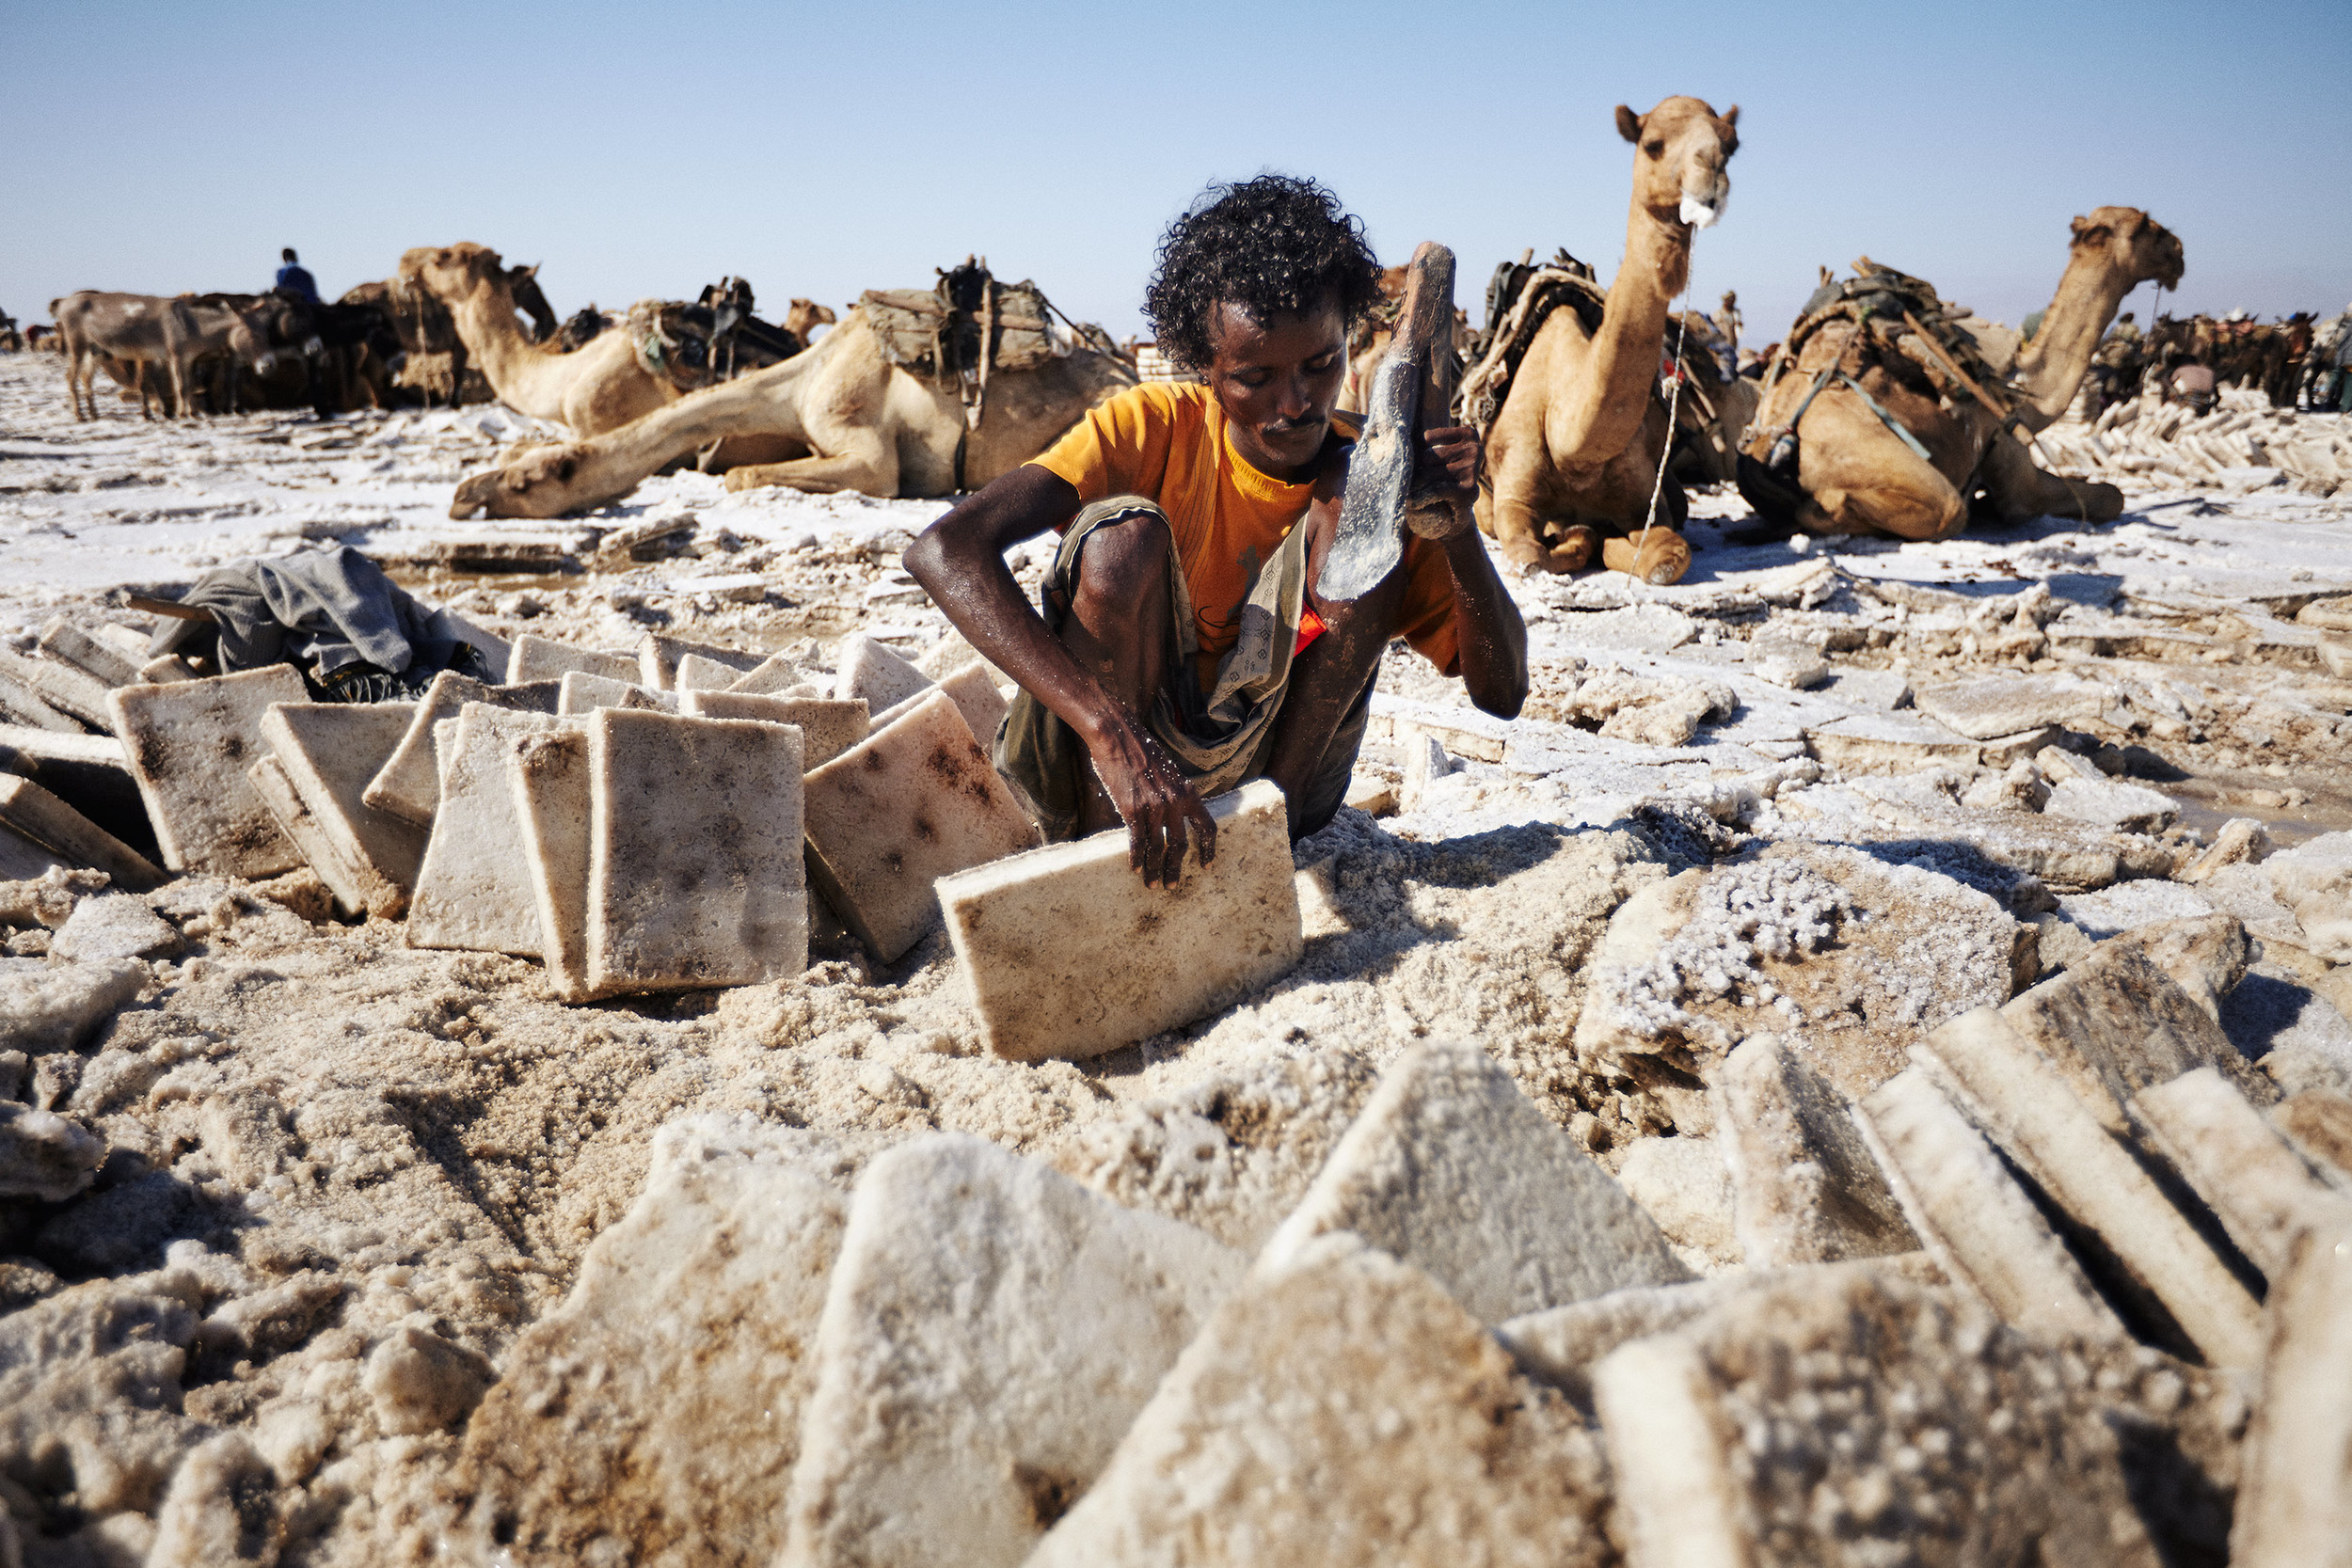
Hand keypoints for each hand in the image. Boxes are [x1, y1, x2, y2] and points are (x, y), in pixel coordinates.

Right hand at [1085, 708, 1216, 886]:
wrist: (1119, 737)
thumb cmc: (1141, 752)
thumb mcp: (1168, 772)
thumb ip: (1174, 794)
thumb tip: (1172, 817)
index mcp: (1188, 792)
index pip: (1207, 826)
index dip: (1208, 849)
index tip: (1206, 865)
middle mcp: (1175, 802)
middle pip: (1181, 845)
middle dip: (1176, 868)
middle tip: (1172, 886)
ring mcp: (1154, 807)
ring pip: (1158, 848)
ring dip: (1155, 869)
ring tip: (1152, 885)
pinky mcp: (1132, 809)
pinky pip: (1137, 840)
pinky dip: (1137, 857)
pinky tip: (1135, 868)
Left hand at [1408, 425, 1479, 539]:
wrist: (1454, 518)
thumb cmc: (1440, 481)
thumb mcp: (1435, 456)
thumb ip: (1422, 446)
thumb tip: (1403, 448)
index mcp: (1468, 434)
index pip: (1426, 438)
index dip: (1415, 453)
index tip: (1415, 465)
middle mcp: (1475, 449)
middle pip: (1427, 457)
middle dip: (1416, 471)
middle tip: (1412, 483)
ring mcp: (1474, 469)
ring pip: (1428, 473)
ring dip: (1415, 486)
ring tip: (1412, 493)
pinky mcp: (1469, 490)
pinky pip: (1436, 490)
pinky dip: (1421, 498)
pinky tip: (1412, 503)